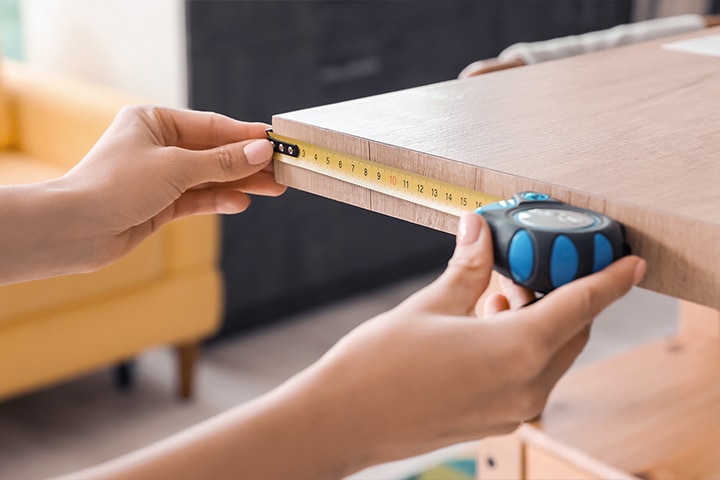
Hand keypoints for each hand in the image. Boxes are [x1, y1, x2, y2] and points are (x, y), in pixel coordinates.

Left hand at [57, 106, 284, 269]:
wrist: (75, 229)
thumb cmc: (115, 185)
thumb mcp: (176, 167)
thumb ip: (222, 161)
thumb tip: (262, 150)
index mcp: (154, 121)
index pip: (211, 125)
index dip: (245, 135)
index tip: (277, 141)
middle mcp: (157, 146)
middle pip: (213, 153)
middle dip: (248, 162)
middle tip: (282, 170)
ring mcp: (159, 177)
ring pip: (209, 177)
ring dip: (240, 183)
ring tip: (274, 188)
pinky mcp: (159, 204)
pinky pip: (197, 198)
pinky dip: (218, 200)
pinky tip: (241, 202)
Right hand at [296, 212, 645, 472]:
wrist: (343, 421)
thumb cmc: (377, 367)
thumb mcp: (428, 305)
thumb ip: (467, 268)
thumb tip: (480, 231)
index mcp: (515, 352)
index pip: (581, 305)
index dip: (610, 280)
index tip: (631, 264)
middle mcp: (525, 387)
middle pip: (569, 329)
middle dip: (560, 291)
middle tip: (533, 262)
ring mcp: (512, 410)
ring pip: (549, 352)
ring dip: (536, 317)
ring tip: (498, 289)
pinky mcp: (496, 420)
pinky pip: (528, 374)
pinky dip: (521, 343)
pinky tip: (487, 321)